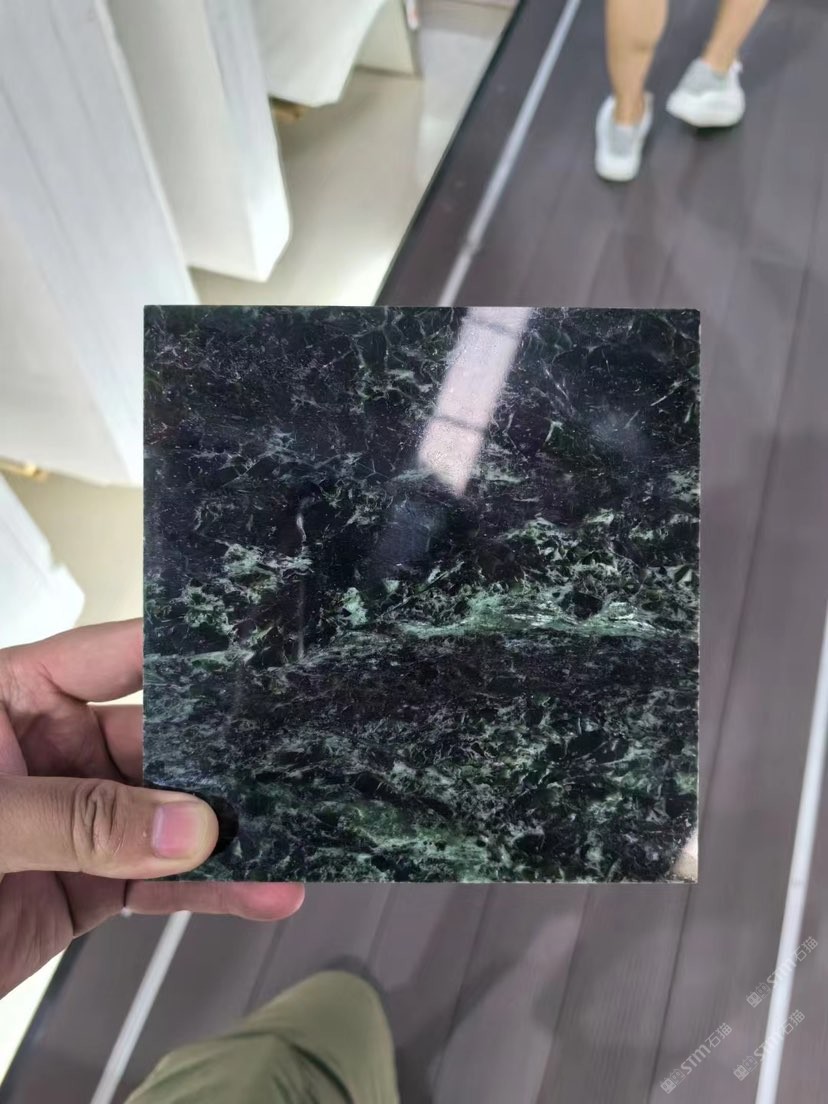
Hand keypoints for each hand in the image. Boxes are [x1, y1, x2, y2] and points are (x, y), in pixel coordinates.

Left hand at [0, 619, 303, 997]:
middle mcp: (52, 750)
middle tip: (294, 764)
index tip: (256, 653)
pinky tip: (257, 891)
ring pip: (167, 819)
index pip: (116, 657)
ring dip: (229, 837)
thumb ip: (78, 820)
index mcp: (16, 697)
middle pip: (159, 743)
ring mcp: (73, 820)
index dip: (184, 653)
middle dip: (221, 763)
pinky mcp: (82, 885)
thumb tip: (185, 829)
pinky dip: (207, 892)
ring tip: (292, 841)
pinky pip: (156, 882)